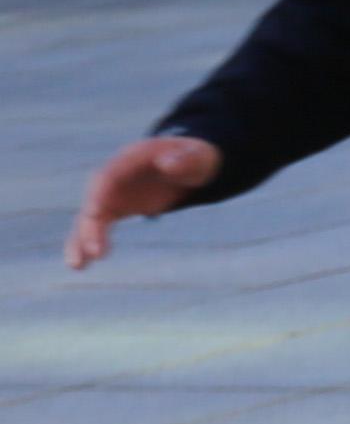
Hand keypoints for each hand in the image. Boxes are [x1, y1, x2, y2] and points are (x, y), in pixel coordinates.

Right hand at [64, 134, 217, 267]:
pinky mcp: (113, 208)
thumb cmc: (194, 159)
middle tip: (95, 251)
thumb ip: (187, 160)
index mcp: (130, 158)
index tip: (96, 213)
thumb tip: (169, 164)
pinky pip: (95, 227)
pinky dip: (88, 243)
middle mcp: (114, 175)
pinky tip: (81, 265)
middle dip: (91, 224)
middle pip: (94, 199)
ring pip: (89, 217)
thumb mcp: (198, 157)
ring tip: (77, 265)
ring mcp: (111, 192)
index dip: (100, 193)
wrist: (189, 164)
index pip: (109, 175)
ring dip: (81, 240)